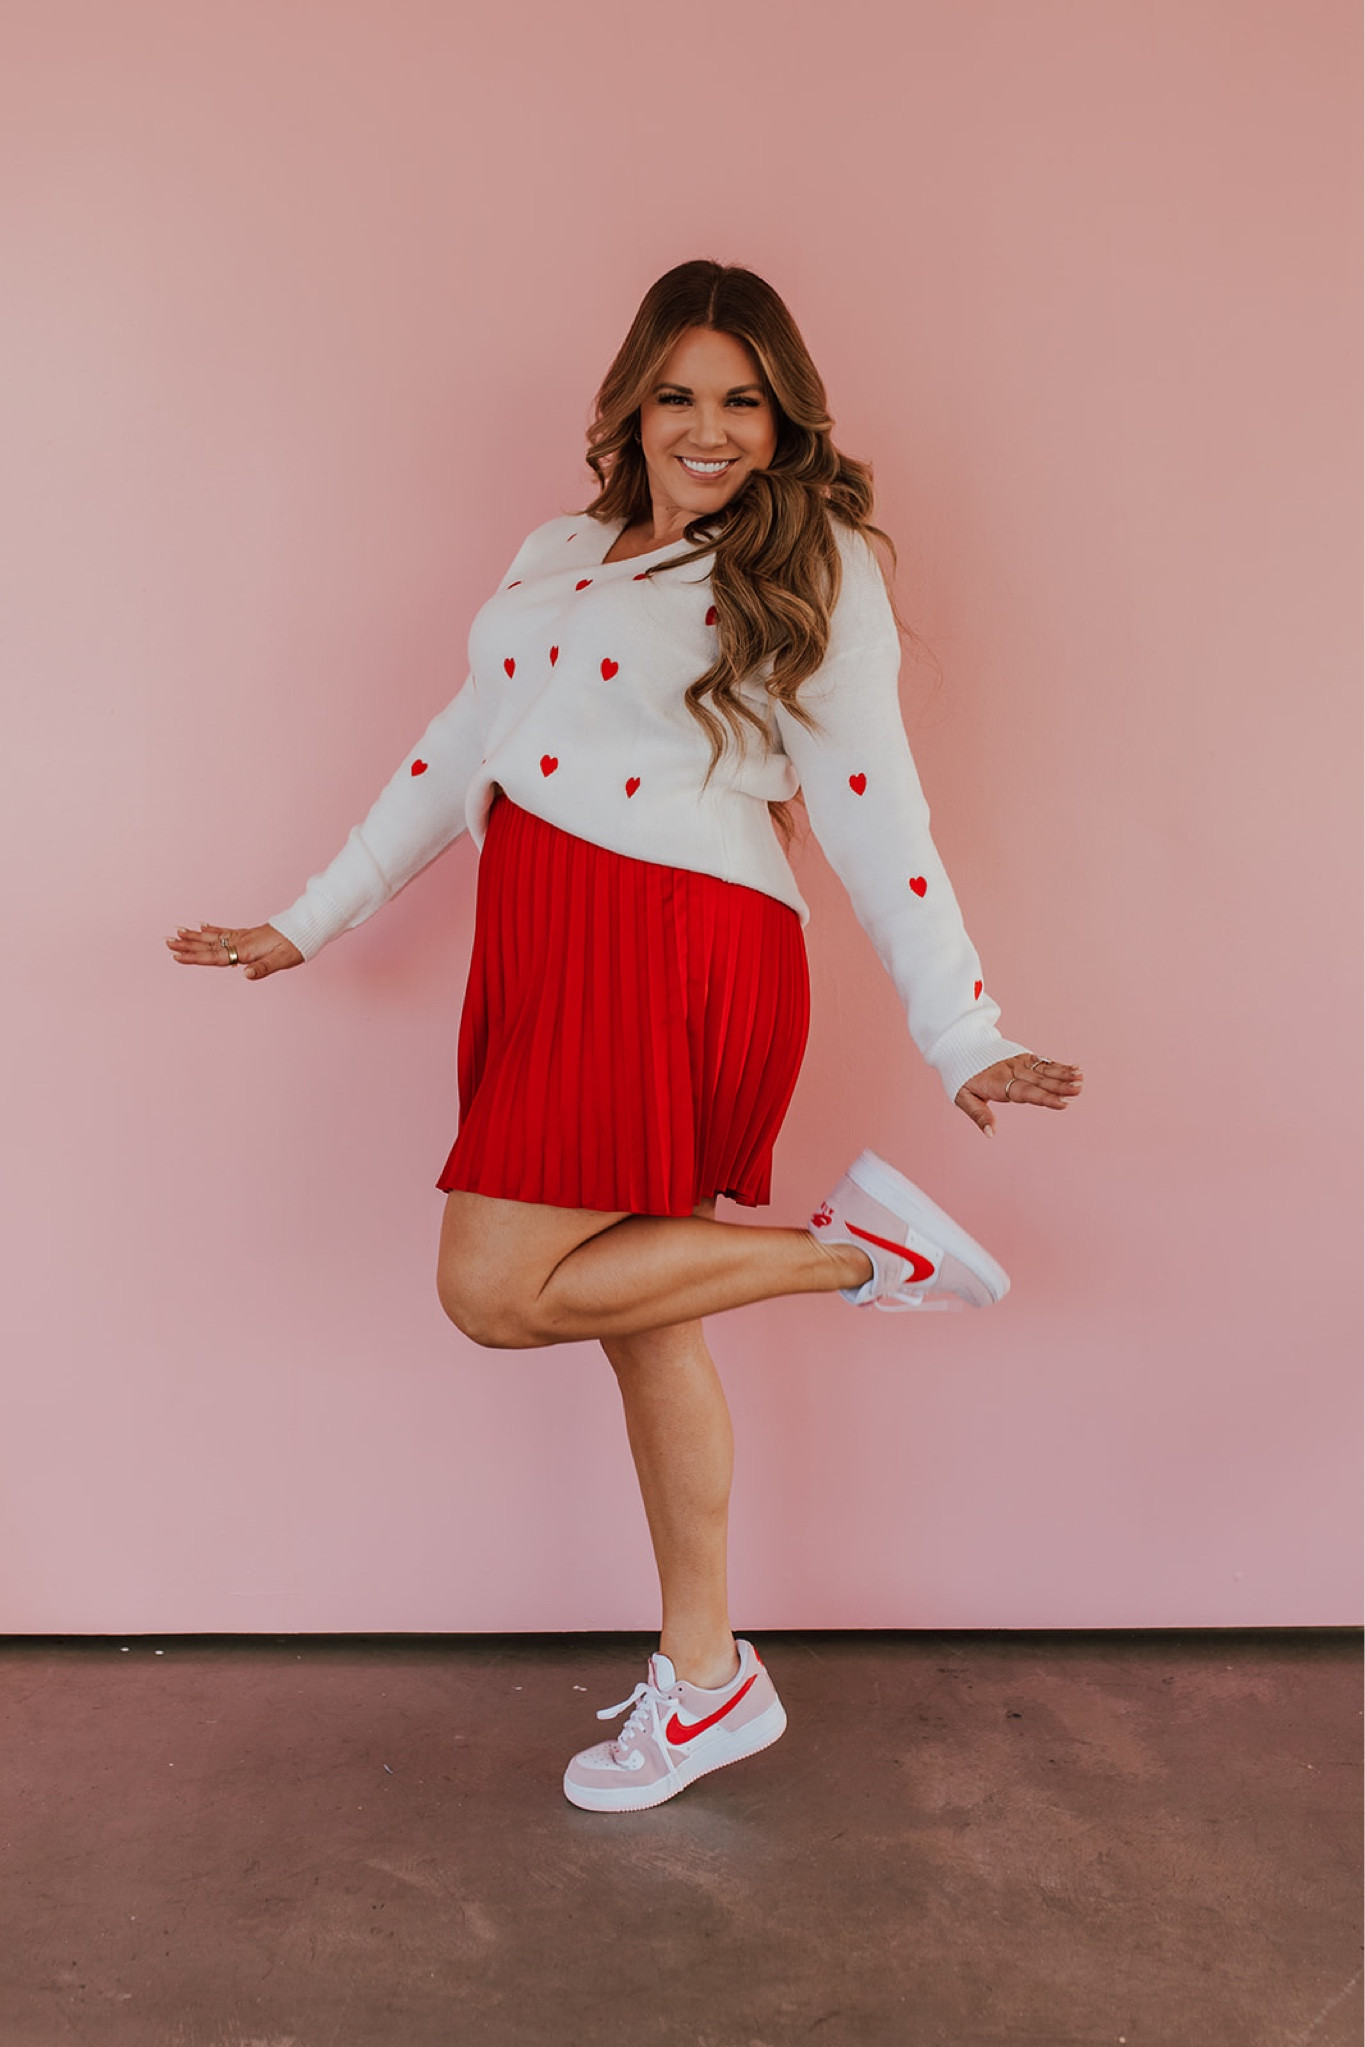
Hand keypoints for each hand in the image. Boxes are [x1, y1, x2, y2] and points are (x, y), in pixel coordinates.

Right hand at [164, 922, 303, 981]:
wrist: (305, 928)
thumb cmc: (295, 947)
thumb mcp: (283, 960)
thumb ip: (263, 968)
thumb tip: (246, 974)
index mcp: (246, 950)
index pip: (215, 956)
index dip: (195, 956)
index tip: (177, 955)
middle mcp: (241, 941)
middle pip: (209, 944)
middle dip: (187, 944)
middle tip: (166, 941)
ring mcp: (243, 936)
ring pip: (214, 936)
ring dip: (195, 936)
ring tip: (177, 932)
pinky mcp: (248, 934)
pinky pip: (225, 931)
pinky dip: (211, 929)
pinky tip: (202, 926)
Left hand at [955, 1054, 1083, 1136]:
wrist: (960, 1045)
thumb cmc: (962, 1075)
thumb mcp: (963, 1097)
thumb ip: (978, 1115)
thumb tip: (991, 1134)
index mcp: (999, 1084)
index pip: (1025, 1093)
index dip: (1044, 1098)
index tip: (1062, 1103)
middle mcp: (1012, 1071)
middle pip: (1039, 1080)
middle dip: (1060, 1085)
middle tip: (1078, 1090)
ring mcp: (1019, 1062)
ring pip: (1044, 1070)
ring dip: (1064, 1074)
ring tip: (1081, 1078)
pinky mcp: (1023, 1057)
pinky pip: (1043, 1062)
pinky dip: (1059, 1066)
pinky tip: (1075, 1069)